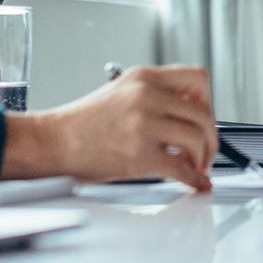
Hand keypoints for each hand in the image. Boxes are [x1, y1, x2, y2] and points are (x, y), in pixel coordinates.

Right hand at [0, 64, 217, 189]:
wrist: (52, 142)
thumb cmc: (82, 123)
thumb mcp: (120, 91)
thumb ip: (155, 95)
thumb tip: (189, 113)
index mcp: (144, 78)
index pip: (198, 79)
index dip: (208, 101)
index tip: (205, 118)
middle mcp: (147, 96)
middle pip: (203, 113)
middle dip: (210, 137)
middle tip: (206, 152)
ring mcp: (144, 124)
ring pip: (197, 139)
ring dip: (203, 158)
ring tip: (195, 167)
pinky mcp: (140, 155)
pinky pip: (182, 169)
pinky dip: (194, 180)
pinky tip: (194, 184)